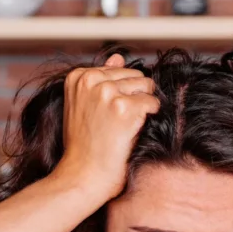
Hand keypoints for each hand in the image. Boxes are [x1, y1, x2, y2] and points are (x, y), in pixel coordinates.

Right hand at [55, 54, 159, 200]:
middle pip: (135, 76)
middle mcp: (91, 80)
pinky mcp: (124, 107)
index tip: (105, 115)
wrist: (83, 175)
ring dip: (142, 108)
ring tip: (123, 127)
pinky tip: (131, 132)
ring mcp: (107, 92)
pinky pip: (153, 103)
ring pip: (146, 87)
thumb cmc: (84, 145)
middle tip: (116, 123)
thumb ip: (102, 78)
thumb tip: (119, 57)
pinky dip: (149, 119)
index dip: (119, 94)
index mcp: (78, 76)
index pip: (119, 70)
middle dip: (134, 98)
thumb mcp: (84, 105)